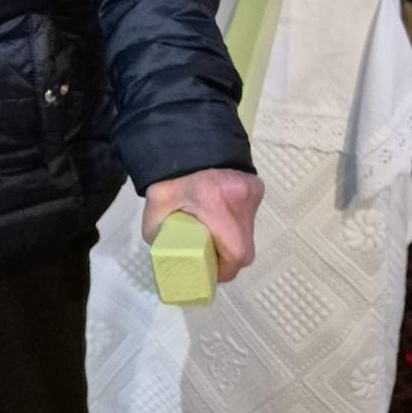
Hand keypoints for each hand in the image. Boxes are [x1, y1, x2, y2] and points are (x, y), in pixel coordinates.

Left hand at [142, 167, 263, 282]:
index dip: (222, 270)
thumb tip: (164, 254)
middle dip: (226, 257)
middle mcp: (243, 203)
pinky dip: (236, 221)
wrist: (188, 140)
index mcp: (220, 209)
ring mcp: (252, 194)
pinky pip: (247, 214)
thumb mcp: (156, 207)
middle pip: (243, 247)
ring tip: (214, 239)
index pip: (234, 256)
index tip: (208, 271)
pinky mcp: (255, 187)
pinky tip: (223, 221)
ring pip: (246, 230)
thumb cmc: (172, 176)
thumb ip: (157, 233)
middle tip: (208, 257)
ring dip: (232, 239)